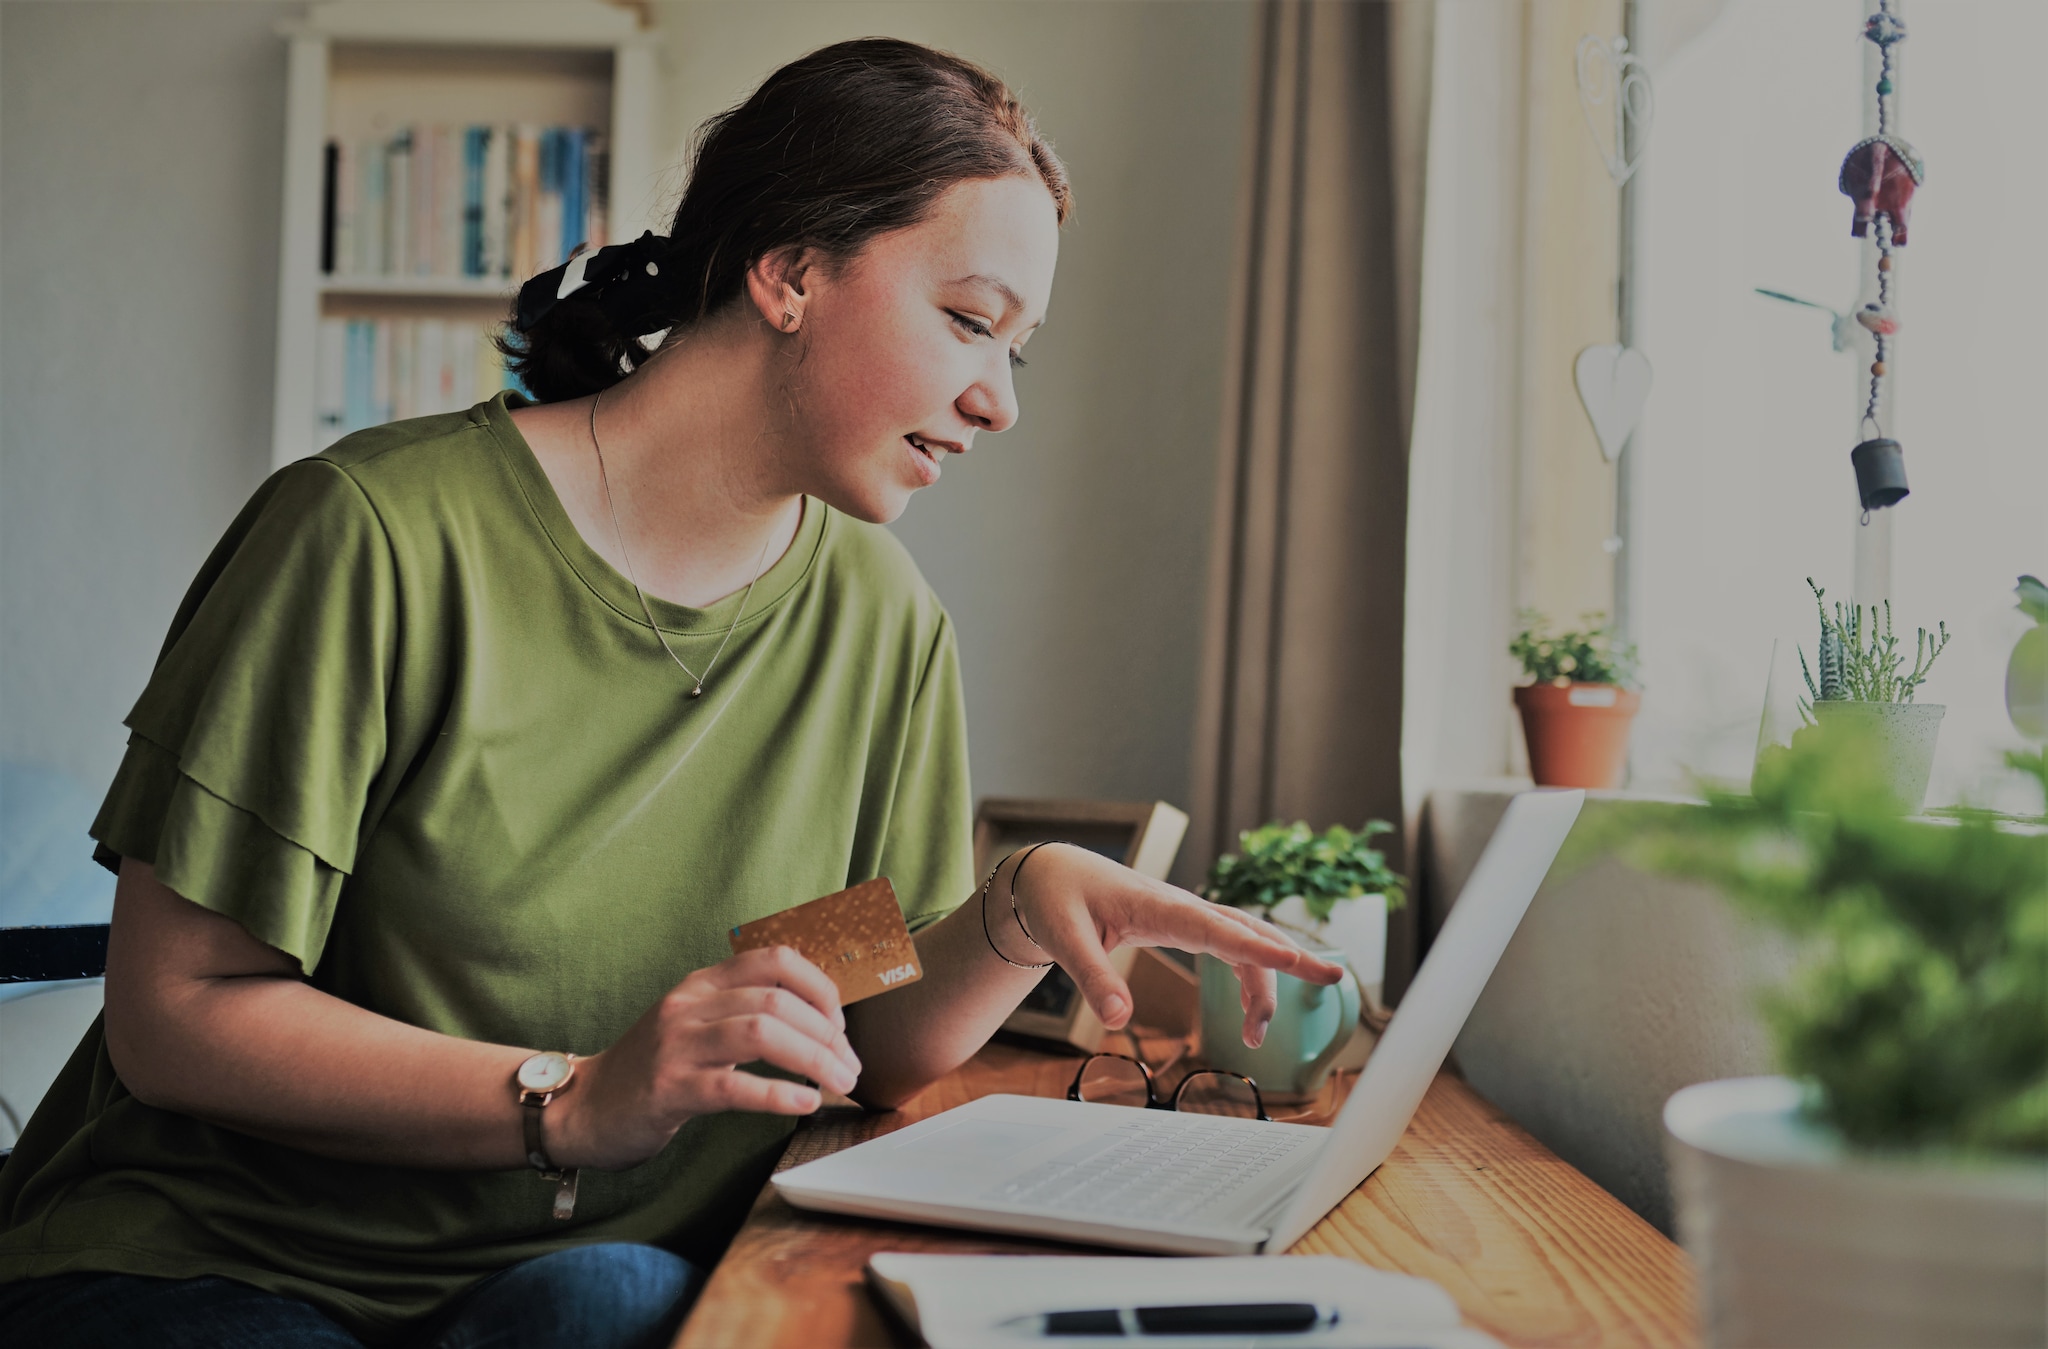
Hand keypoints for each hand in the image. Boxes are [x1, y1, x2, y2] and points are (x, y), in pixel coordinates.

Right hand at [550, 947, 860, 1170]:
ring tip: (838, 1082)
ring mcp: (677, 1044)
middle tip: (849, 1066)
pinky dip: (779, 1095)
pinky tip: (805, 1105)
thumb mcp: (696, 1024)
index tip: (841, 1023)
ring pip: (761, 1032)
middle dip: (827, 1033)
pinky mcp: (669, 1088)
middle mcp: (690, 1004)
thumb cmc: (653, 1070)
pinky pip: (734, 1086)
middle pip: (776, 1000)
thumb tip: (820, 1022)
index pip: (775, 960)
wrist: (585, 1107)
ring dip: (813, 1058)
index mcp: (702, 984)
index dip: (820, 987)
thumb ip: (743, 1011)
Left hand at [998, 845, 1345, 1048]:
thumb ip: (1094, 978)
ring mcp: (1187, 915)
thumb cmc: (1057, 899)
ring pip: (1244, 941)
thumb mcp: (1065, 939)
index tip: (1299, 961)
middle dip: (1292, 957)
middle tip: (1334, 982)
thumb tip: (1119, 1021)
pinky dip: (1249, 974)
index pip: (1220, 928)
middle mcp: (1183, 907)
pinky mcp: (1183, 925)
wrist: (1052, 875)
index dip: (1261, 946)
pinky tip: (1250, 1011)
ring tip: (1258, 1037)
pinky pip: (1230, 946)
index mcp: (1160, 906)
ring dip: (1264, 982)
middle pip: (1249, 932)